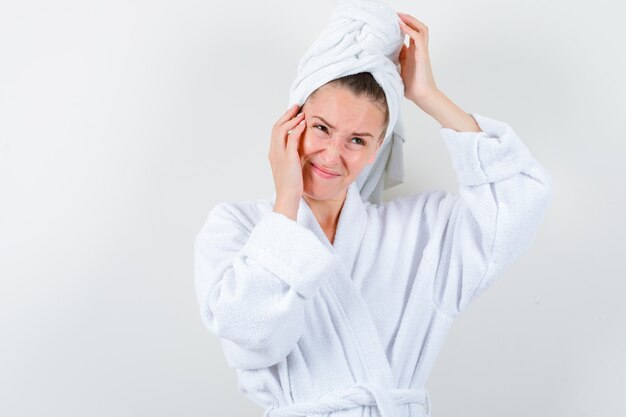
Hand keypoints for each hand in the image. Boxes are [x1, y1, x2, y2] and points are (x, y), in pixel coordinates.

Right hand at [269, 104, 306, 220]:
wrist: (287, 198)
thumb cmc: (290, 186)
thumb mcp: (291, 168)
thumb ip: (293, 156)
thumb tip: (300, 149)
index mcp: (273, 154)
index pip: (275, 132)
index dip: (283, 121)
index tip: (292, 114)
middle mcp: (274, 152)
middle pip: (276, 127)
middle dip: (286, 115)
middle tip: (296, 107)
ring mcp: (279, 155)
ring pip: (281, 130)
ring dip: (291, 119)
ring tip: (300, 112)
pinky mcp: (288, 158)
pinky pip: (291, 138)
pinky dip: (297, 129)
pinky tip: (304, 124)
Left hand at [397, 12, 439, 105]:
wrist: (422, 96)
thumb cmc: (412, 87)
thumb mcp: (400, 70)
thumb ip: (395, 61)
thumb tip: (384, 55)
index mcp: (413, 53)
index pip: (411, 34)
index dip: (403, 26)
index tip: (391, 22)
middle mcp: (418, 50)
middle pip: (418, 28)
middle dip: (408, 19)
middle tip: (396, 15)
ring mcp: (422, 52)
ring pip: (421, 29)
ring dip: (411, 21)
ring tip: (400, 17)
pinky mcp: (422, 55)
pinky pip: (418, 38)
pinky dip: (410, 30)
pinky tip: (401, 26)